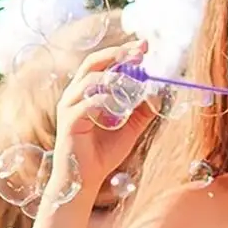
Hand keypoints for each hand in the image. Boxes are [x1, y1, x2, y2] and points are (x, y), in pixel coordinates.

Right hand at [53, 41, 156, 185]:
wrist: (85, 181)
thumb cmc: (102, 154)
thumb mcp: (129, 129)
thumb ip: (141, 111)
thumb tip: (158, 93)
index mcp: (86, 93)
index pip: (102, 63)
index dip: (122, 52)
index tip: (144, 46)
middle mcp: (74, 96)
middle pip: (92, 63)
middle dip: (117, 54)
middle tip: (140, 52)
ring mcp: (69, 108)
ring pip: (90, 80)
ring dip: (115, 78)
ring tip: (135, 83)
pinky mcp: (69, 123)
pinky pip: (88, 104)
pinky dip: (106, 101)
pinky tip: (121, 107)